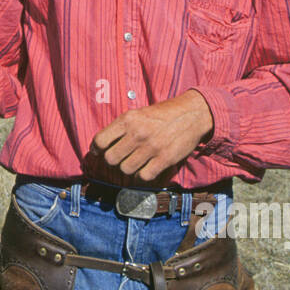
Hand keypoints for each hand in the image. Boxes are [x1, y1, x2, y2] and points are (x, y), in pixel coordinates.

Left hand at [89, 89, 213, 183]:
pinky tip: (146, 168)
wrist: (192, 114)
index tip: (99, 152)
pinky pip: (143, 176)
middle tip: (120, 157)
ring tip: (135, 162)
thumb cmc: (163, 114)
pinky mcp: (164, 159)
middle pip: (111, 159)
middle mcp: (137, 133)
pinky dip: (143, 175)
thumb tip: (101, 146)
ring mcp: (151, 147)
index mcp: (128, 119)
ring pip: (125, 169)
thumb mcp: (139, 113)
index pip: (100, 141)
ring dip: (128, 168)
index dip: (97, 149)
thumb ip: (122, 127)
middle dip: (114, 160)